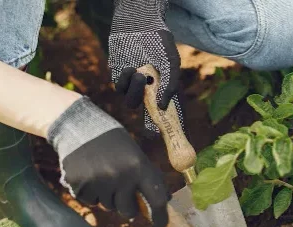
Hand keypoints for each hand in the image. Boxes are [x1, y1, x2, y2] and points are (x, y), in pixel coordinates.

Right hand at [47, 97, 169, 226]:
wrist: (79, 127)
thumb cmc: (113, 143)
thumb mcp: (136, 154)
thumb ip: (149, 176)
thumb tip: (166, 200)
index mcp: (139, 167)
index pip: (156, 199)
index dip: (160, 215)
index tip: (161, 223)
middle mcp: (120, 177)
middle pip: (129, 212)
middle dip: (128, 207)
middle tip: (123, 193)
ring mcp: (99, 183)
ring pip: (108, 207)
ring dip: (108, 197)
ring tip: (103, 175)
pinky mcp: (80, 186)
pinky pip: (91, 202)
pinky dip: (92, 193)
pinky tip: (89, 175)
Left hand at [108, 0, 180, 130]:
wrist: (137, 21)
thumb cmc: (158, 41)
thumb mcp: (171, 62)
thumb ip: (170, 85)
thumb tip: (162, 108)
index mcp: (166, 89)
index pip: (170, 113)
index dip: (172, 128)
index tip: (172, 140)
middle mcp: (150, 91)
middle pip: (149, 117)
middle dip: (149, 127)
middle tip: (150, 134)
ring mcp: (135, 87)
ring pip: (132, 104)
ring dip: (135, 92)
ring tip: (139, 74)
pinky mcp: (120, 79)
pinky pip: (120, 89)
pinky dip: (125, 80)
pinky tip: (130, 67)